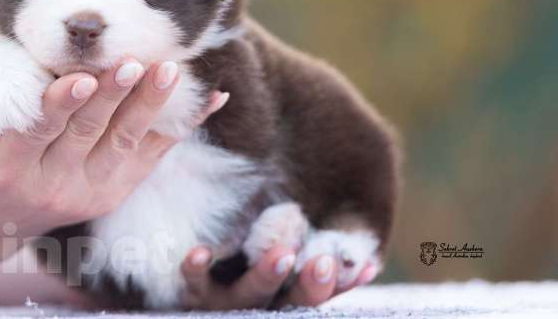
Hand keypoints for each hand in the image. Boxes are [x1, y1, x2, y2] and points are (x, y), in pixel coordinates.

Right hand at [0, 59, 227, 245]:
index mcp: (9, 168)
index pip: (38, 131)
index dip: (61, 104)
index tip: (81, 78)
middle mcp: (55, 185)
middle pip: (89, 134)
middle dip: (114, 96)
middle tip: (135, 60)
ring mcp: (92, 190)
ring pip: (124, 143)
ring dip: (149, 106)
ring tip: (169, 70)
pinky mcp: (117, 190)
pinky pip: (152, 157)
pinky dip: (181, 127)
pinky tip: (212, 99)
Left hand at [181, 243, 378, 309]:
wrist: (192, 303)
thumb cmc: (244, 280)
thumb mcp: (281, 277)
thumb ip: (311, 258)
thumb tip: (366, 255)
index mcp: (284, 303)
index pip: (318, 296)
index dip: (342, 285)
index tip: (365, 266)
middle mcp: (259, 308)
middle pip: (290, 303)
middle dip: (309, 285)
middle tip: (324, 261)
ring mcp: (226, 303)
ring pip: (249, 294)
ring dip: (266, 275)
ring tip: (282, 253)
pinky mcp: (193, 293)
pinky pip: (193, 282)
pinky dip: (196, 268)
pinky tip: (198, 252)